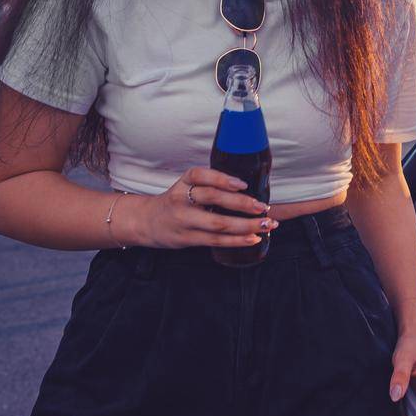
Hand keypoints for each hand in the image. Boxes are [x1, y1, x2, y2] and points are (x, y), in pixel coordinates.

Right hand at [130, 166, 276, 249]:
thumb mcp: (186, 187)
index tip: (242, 184)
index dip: (221, 178)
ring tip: (268, 224)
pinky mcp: (187, 239)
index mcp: (182, 183)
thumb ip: (210, 185)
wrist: (147, 222)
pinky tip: (254, 237)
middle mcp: (181, 200)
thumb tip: (251, 189)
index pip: (199, 175)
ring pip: (218, 223)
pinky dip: (237, 240)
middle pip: (213, 199)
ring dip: (247, 225)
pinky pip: (216, 240)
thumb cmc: (177, 202)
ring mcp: (184, 221)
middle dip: (242, 203)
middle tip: (264, 207)